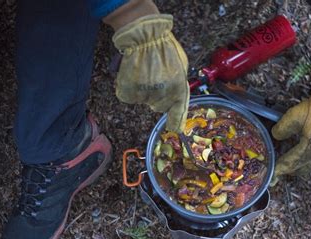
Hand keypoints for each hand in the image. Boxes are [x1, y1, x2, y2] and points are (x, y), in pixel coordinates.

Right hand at [108, 6, 188, 131]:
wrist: (145, 36)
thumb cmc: (165, 48)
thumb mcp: (181, 67)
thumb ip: (179, 85)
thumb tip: (176, 98)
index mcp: (179, 89)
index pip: (177, 114)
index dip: (175, 123)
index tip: (174, 129)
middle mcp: (163, 95)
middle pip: (158, 106)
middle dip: (157, 96)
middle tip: (154, 77)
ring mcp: (145, 94)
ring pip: (144, 100)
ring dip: (143, 89)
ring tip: (144, 71)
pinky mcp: (129, 92)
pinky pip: (129, 96)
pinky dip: (129, 87)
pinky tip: (133, 73)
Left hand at [271, 83, 310, 181]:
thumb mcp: (294, 115)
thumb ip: (283, 128)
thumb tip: (276, 136)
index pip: (292, 161)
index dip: (282, 169)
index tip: (274, 175)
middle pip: (305, 167)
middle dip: (293, 170)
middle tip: (283, 171)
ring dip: (305, 167)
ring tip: (297, 168)